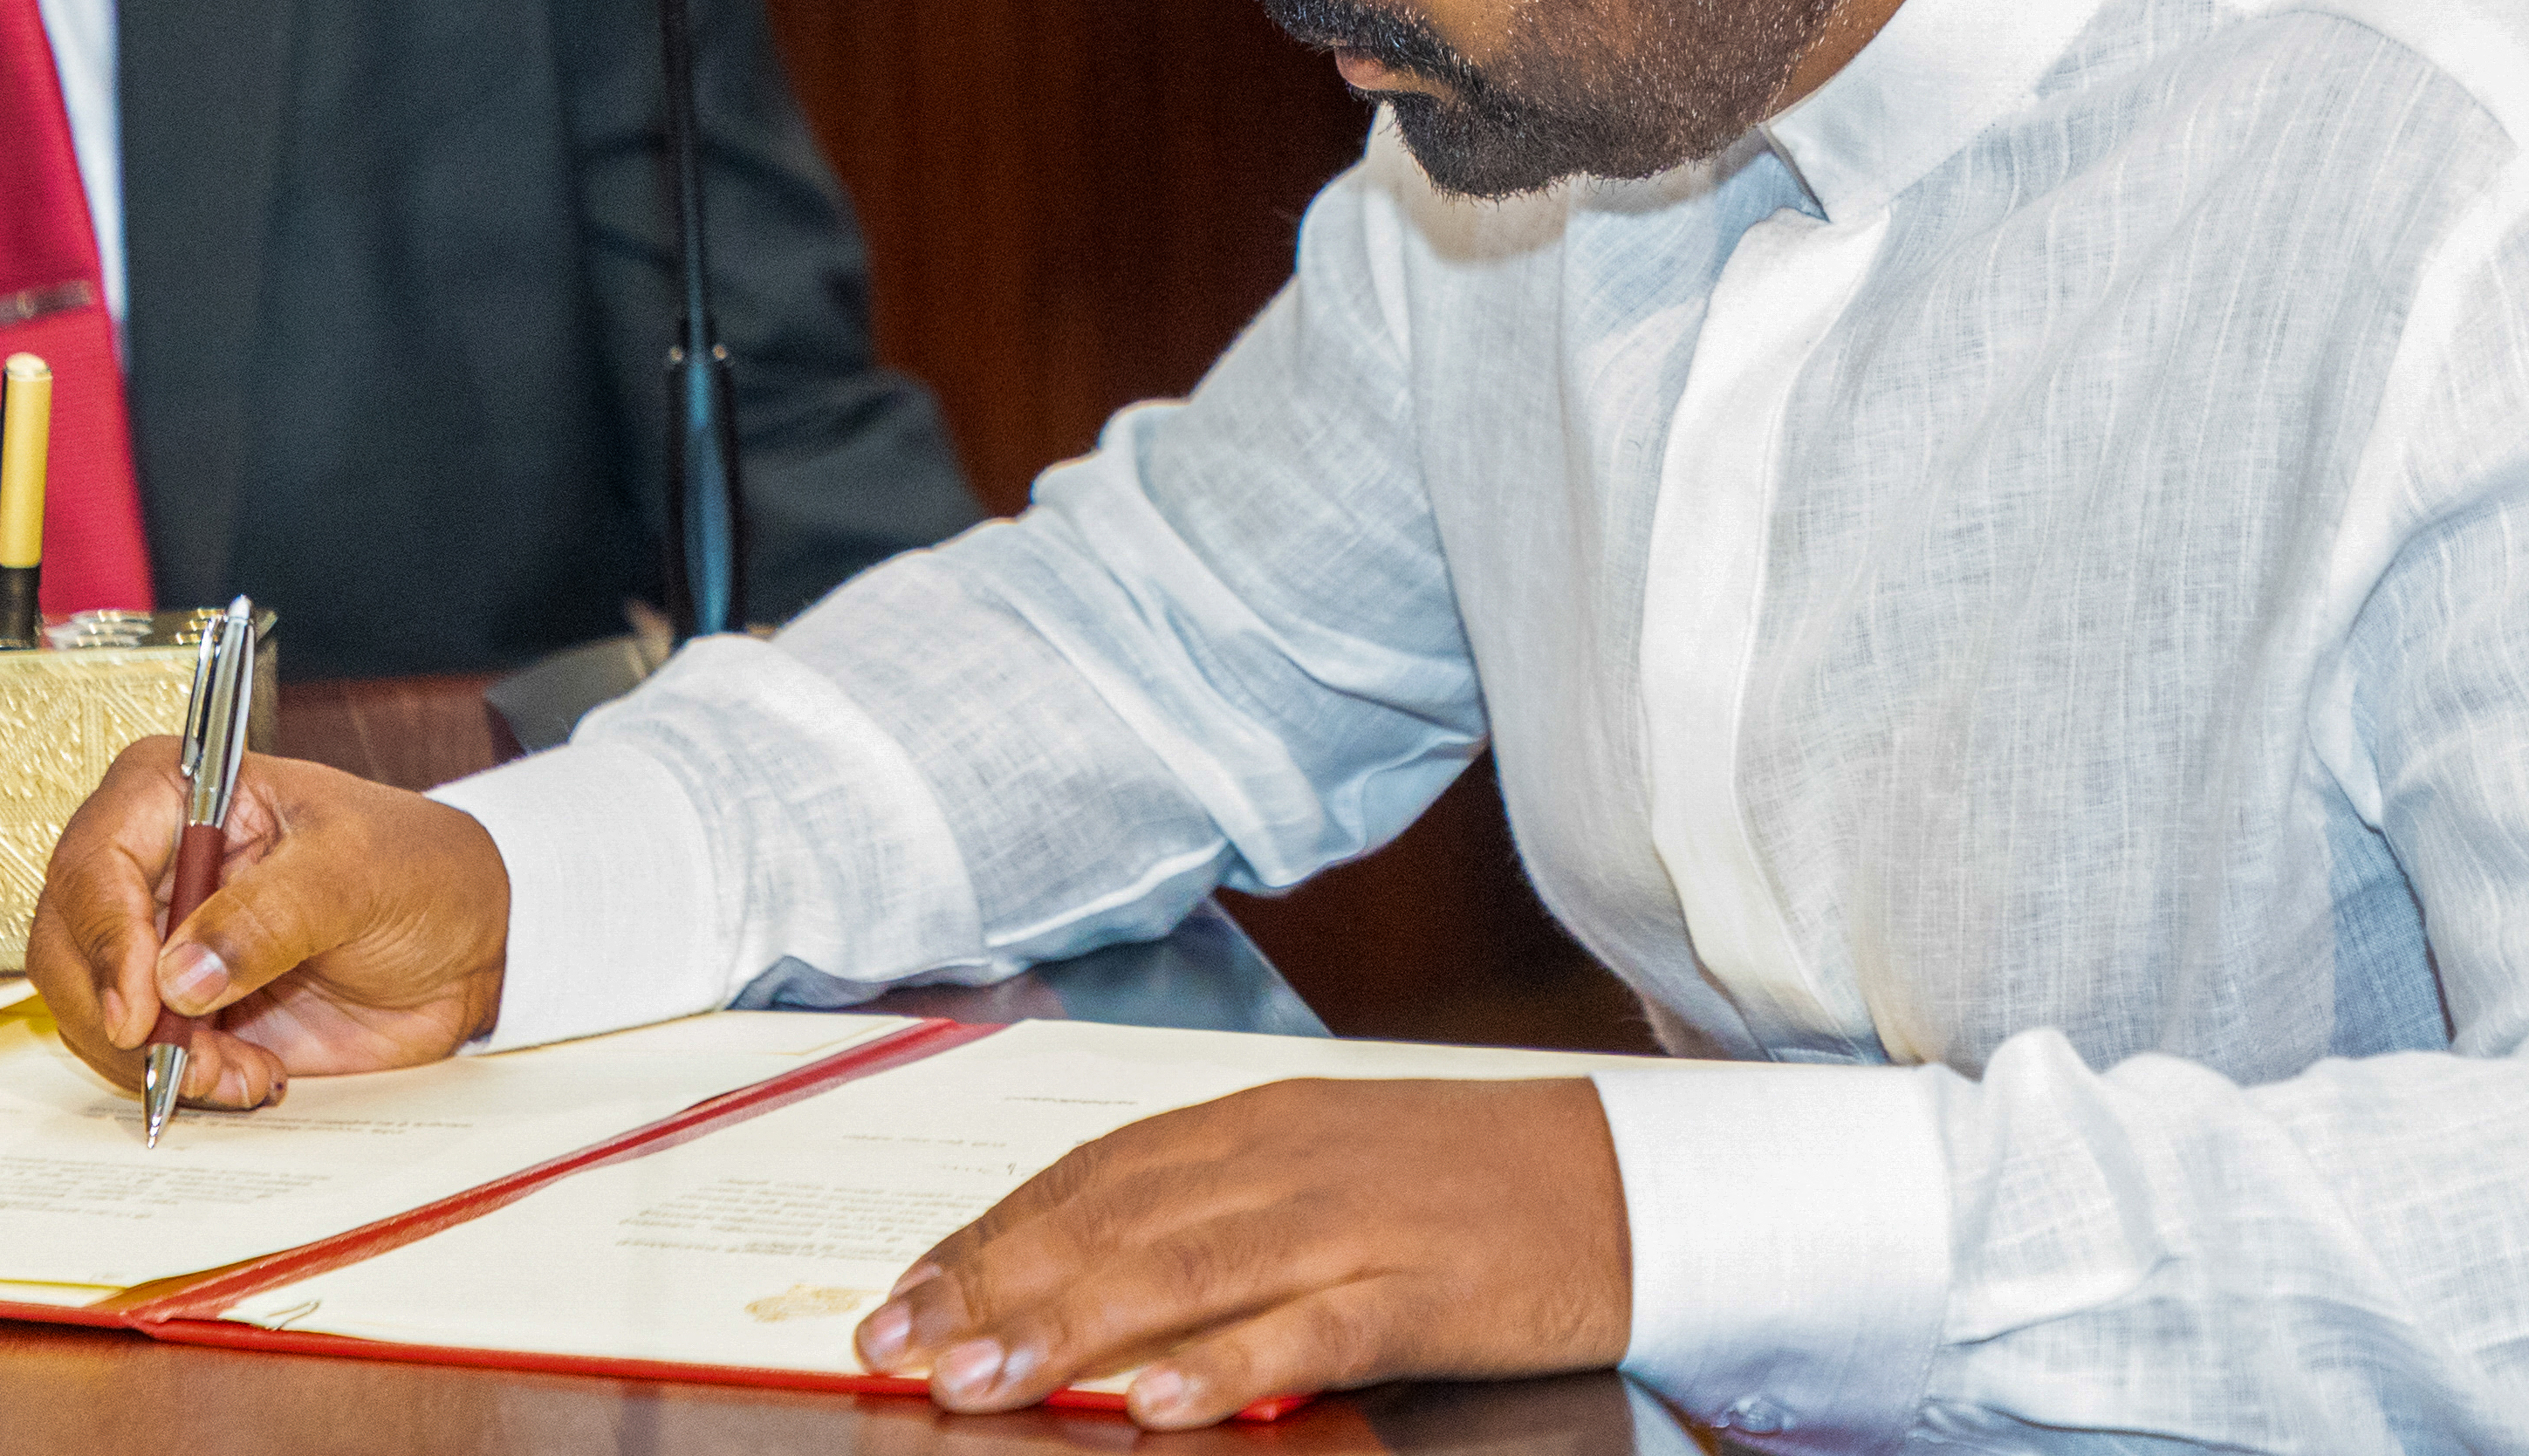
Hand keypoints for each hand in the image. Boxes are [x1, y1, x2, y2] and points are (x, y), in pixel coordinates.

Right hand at [25, 741, 511, 1110]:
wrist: (471, 946)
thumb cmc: (422, 871)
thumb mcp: (358, 874)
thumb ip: (271, 916)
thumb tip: (179, 975)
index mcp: (181, 792)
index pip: (95, 857)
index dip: (103, 935)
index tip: (140, 1005)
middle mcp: (154, 862)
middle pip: (67, 941)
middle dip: (113, 1014)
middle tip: (178, 1060)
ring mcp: (160, 938)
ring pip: (90, 1009)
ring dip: (151, 1058)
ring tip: (237, 1070)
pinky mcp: (182, 1005)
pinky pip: (140, 1055)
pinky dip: (179, 1080)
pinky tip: (250, 1075)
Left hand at [851, 1076, 1627, 1427]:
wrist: (1631, 1178)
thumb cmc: (1465, 1183)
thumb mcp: (1324, 1169)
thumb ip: (1214, 1208)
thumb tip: (1085, 1273)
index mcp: (1255, 1123)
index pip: (1089, 1175)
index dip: (989, 1235)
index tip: (903, 1293)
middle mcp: (1286, 1160)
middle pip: (1112, 1222)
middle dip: (993, 1286)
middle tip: (898, 1345)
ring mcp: (1353, 1222)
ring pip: (1186, 1272)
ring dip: (1070, 1327)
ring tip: (980, 1379)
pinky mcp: (1421, 1290)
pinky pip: (1310, 1331)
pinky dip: (1227, 1367)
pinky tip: (1158, 1403)